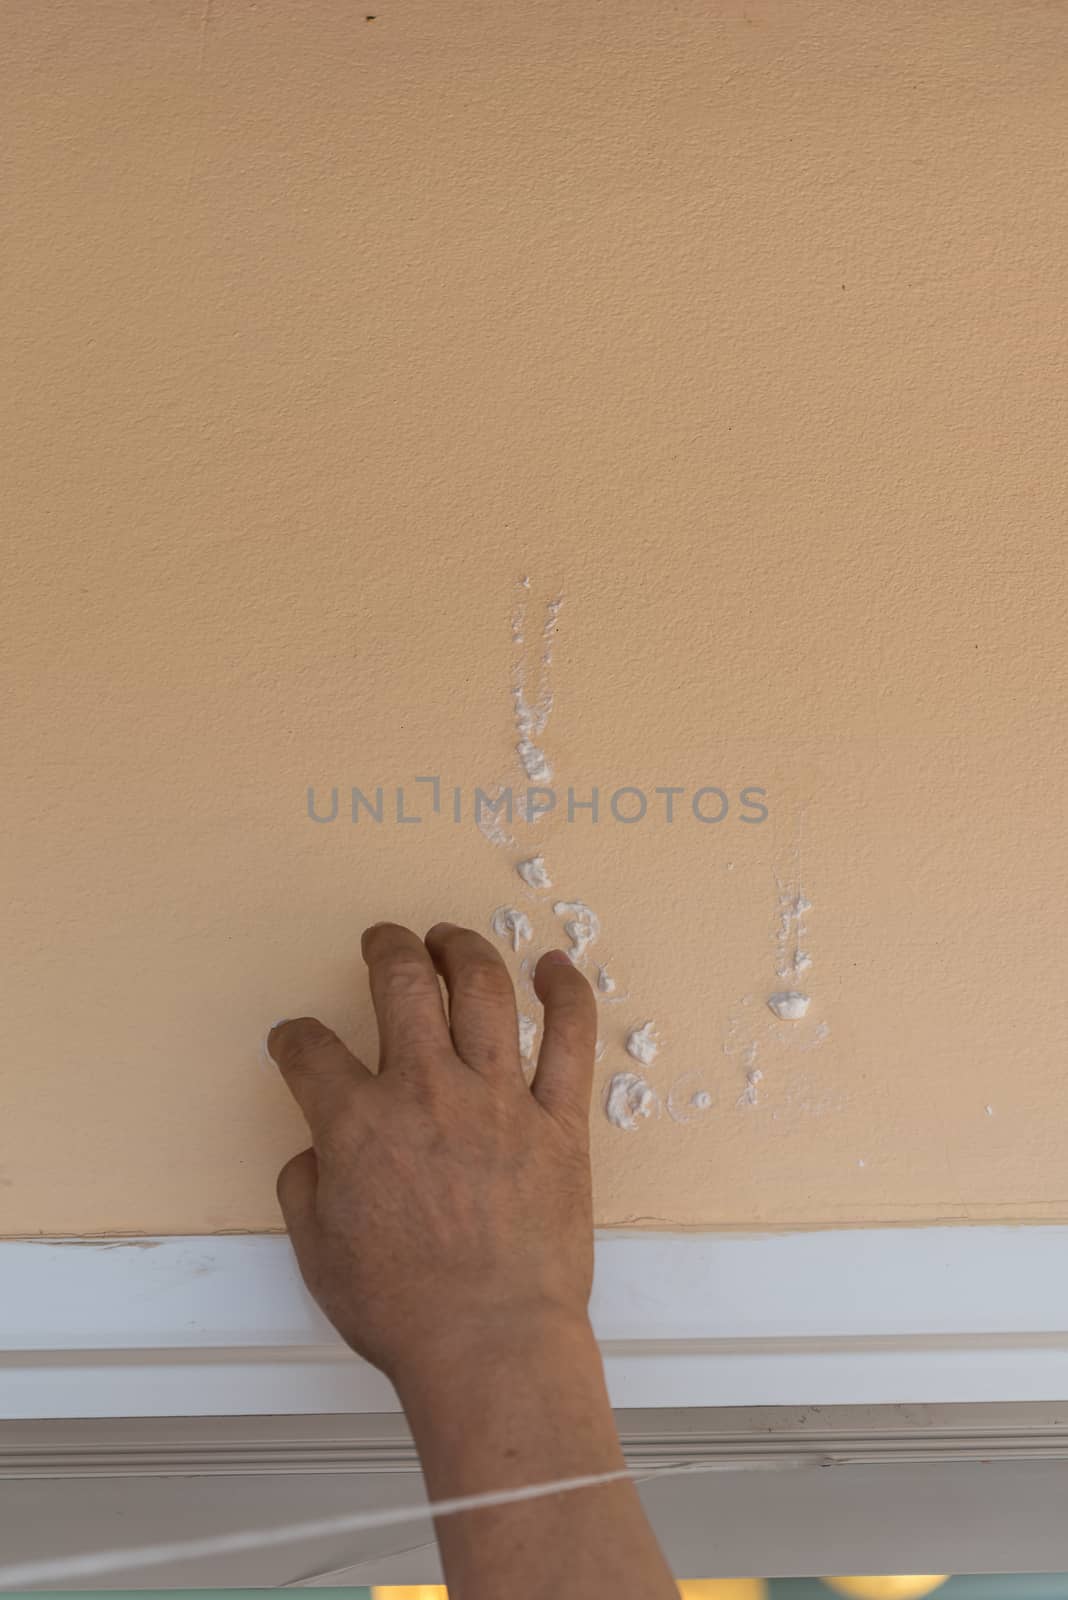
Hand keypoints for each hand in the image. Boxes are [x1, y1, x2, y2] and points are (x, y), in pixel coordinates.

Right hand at [267, 921, 597, 1386]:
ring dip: (463, 949)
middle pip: (402, 984)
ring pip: (483, 989)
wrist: (491, 1345)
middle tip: (383, 941)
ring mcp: (498, 1098)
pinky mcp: (559, 1120)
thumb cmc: (404, 1311)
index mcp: (357, 1123)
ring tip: (450, 939)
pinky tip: (557, 967)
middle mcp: (426, 1091)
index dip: (294, 1038)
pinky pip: (571, 1039)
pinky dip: (568, 994)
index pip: (310, 1050)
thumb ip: (305, 1185)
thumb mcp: (318, 1253)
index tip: (295, 1040)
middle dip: (386, 949)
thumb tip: (317, 1151)